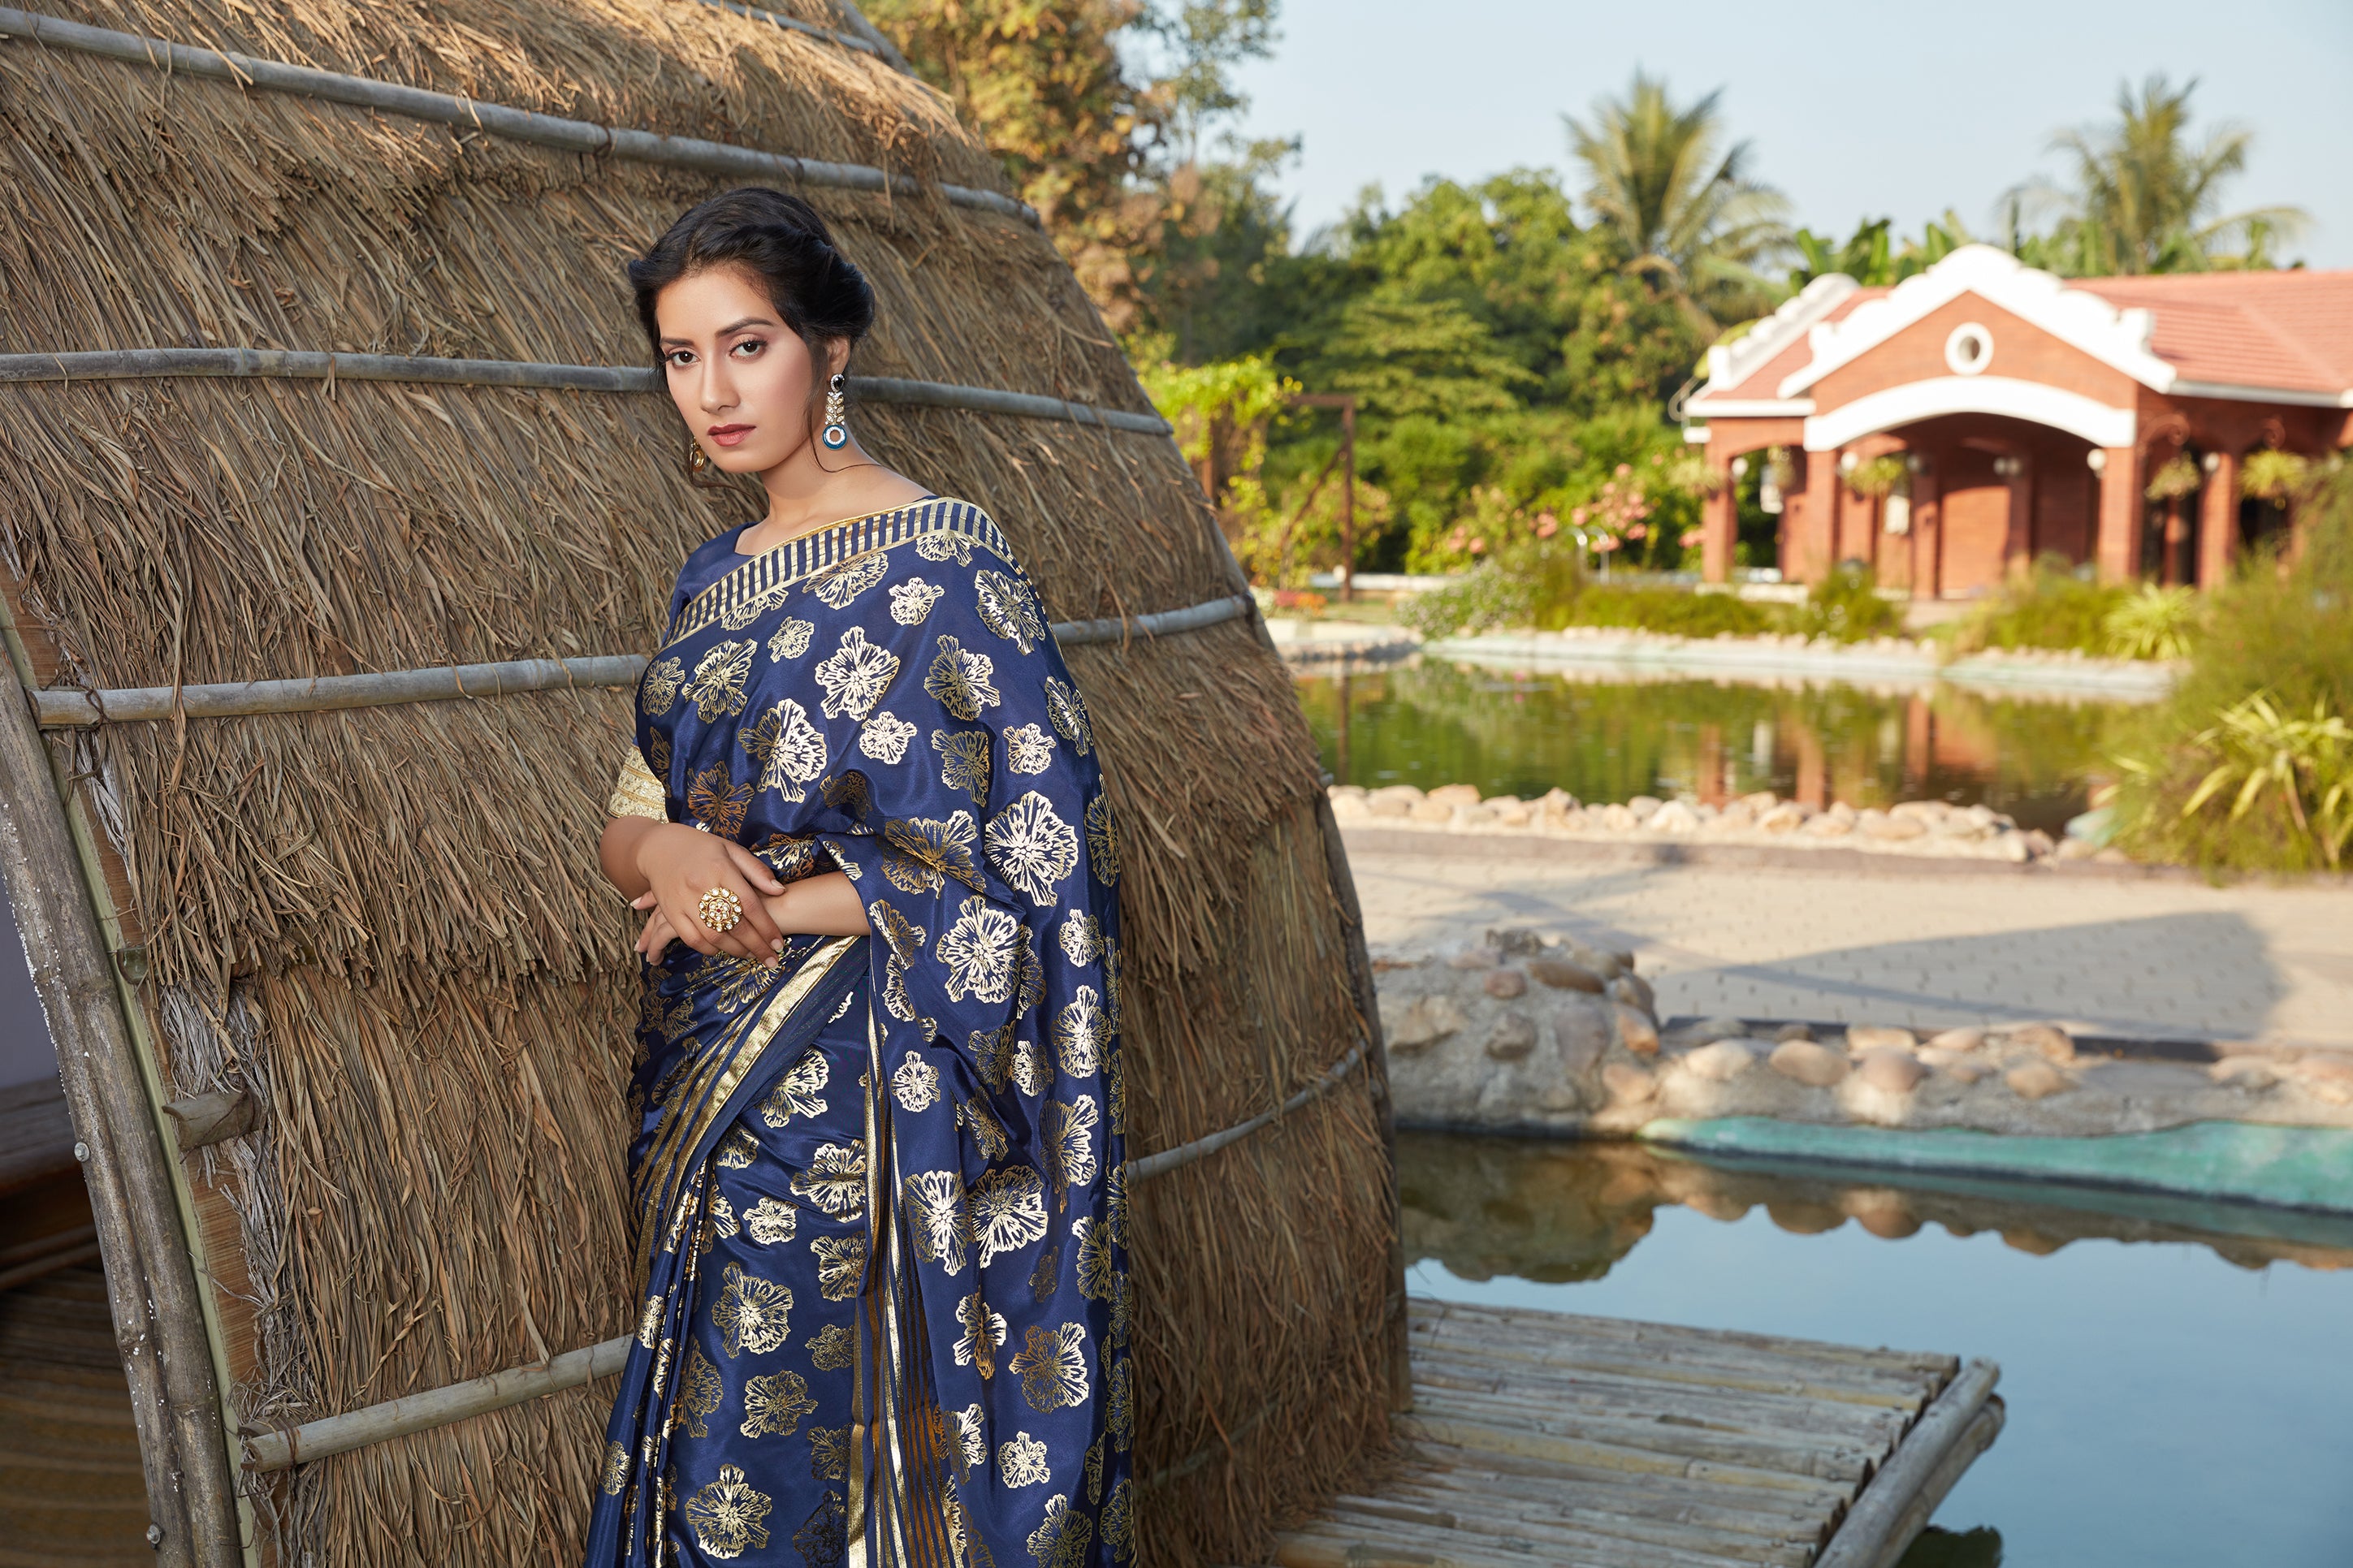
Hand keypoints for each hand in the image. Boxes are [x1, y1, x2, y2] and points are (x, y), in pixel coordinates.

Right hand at [628, 822, 787, 962]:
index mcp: (721, 869)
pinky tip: (721, 949)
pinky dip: (708, 949)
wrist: (658, 847)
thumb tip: (780, 891)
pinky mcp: (670, 911)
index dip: (767, 927)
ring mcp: (684, 900)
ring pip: (714, 936)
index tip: (779, 943)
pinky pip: (691, 938)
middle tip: (771, 959)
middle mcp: (702, 886)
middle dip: (756, 945)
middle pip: (735, 924)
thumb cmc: (701, 848)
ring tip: (750, 955)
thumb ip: (756, 870)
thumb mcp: (731, 850)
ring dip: (735, 950)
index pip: (750, 904)